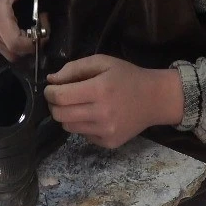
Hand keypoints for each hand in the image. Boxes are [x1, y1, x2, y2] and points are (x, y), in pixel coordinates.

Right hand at [0, 0, 66, 60]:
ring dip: (24, 45)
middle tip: (41, 24)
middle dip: (32, 44)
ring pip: (9, 52)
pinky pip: (4, 47)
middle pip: (14, 51)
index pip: (15, 43)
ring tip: (33, 25)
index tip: (44, 26)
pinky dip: (16, 44)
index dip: (33, 42)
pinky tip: (24, 28)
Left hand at [44, 55, 183, 148]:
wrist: (155, 99)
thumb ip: (74, 68)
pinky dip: (82, 125)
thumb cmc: (127, 77)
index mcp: (99, 90)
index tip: (52, 88)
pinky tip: (94, 115)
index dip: (50, 92)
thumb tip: (52, 81)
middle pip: (59, 115)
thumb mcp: (102, 62)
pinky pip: (83, 135)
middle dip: (54, 105)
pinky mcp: (108, 143)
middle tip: (61, 97)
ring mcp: (105, 131)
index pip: (59, 97)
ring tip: (79, 105)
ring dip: (67, 115)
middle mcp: (101, 114)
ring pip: (68, 127)